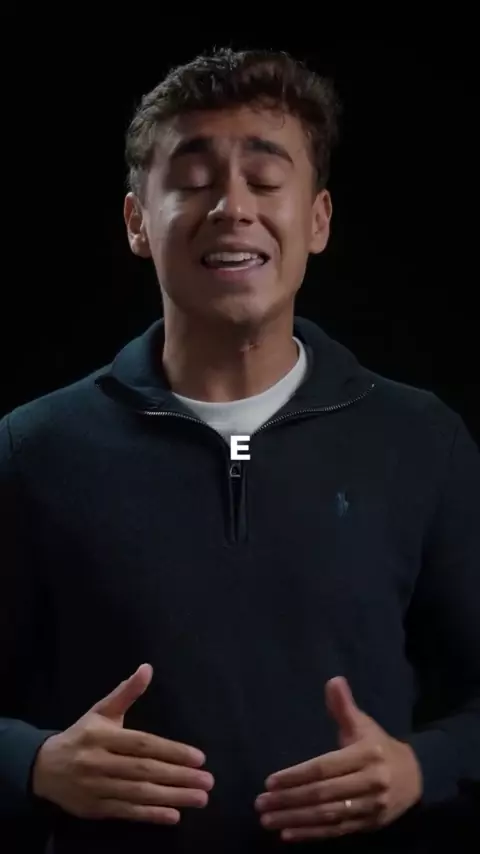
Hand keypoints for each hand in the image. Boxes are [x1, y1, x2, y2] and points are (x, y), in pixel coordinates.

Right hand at [32, 663, 213, 824]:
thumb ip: (126, 692)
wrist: (43, 768)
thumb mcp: (101, 711)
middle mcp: (99, 762)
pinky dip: (151, 815)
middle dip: (179, 776)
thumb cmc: (81, 736)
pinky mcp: (95, 809)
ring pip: (139, 793)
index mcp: (102, 736)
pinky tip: (174, 815)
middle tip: (208, 780)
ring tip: (200, 798)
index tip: (199, 757)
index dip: (171, 751)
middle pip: (144, 770)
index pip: (143, 744)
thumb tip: (148, 668)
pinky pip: (127, 813)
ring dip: (172, 797)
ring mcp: (96, 788)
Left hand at [255, 676, 422, 841]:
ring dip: (295, 820)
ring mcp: (370, 807)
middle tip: (260, 803)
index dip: (296, 775)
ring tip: (267, 820)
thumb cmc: (379, 746)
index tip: (269, 782)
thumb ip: (344, 706)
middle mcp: (369, 783)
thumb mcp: (363, 724)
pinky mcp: (368, 825)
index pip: (324, 768)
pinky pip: (336, 832)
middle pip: (323, 794)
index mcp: (366, 755)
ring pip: (327, 816)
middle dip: (289, 800)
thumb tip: (333, 681)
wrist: (416, 777)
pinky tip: (288, 834)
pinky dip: (311, 835)